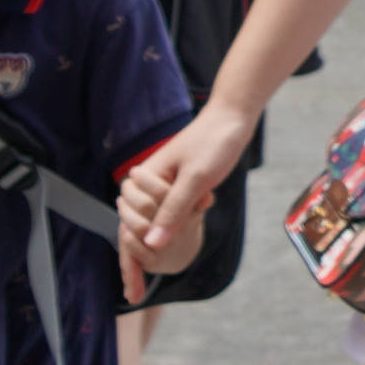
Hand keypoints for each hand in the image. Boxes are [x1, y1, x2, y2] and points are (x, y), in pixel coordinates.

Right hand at [122, 100, 255, 256]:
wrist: (233, 119)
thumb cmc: (213, 143)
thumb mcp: (195, 180)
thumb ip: (173, 212)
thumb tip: (151, 245)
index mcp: (145, 175)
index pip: (132, 216)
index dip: (152, 224)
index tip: (185, 207)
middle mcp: (149, 181)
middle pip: (142, 219)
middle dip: (168, 220)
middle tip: (194, 202)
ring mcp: (164, 184)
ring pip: (160, 217)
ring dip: (180, 218)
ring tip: (201, 201)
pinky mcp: (179, 186)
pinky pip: (176, 210)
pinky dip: (189, 212)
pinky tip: (205, 202)